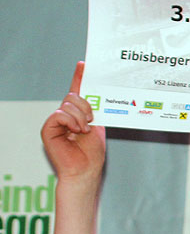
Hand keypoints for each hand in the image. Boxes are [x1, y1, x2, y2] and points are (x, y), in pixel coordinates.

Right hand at [41, 62, 104, 184]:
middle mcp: (65, 115)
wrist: (85, 170)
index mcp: (78, 114)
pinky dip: (70, 121)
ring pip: (67, 104)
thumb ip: (95, 111)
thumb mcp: (98, 126)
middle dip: (85, 106)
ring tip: (83, 130)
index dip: (79, 77)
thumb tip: (96, 95)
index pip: (77, 91)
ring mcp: (56, 121)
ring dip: (80, 117)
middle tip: (91, 120)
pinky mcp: (48, 128)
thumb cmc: (92, 153)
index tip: (84, 64)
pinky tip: (76, 131)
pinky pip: (59, 114)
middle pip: (73, 95)